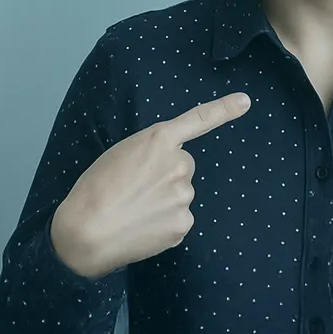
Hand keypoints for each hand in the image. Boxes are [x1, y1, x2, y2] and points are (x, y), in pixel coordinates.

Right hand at [50, 92, 250, 277]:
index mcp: (159, 140)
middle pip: (182, 167)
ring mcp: (184, 196)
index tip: (245, 101)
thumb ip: (150, 154)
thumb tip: (168, 171)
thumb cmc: (93, 189)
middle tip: (135, 189)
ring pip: (180, 194)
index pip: (198, 120)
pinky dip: (162, 223)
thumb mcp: (118, 155)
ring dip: (163, 200)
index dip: (224, 109)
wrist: (86, 232)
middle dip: (166, 175)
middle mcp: (179, 165)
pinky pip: (177, 219)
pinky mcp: (183, 224)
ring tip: (133, 210)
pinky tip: (140, 227)